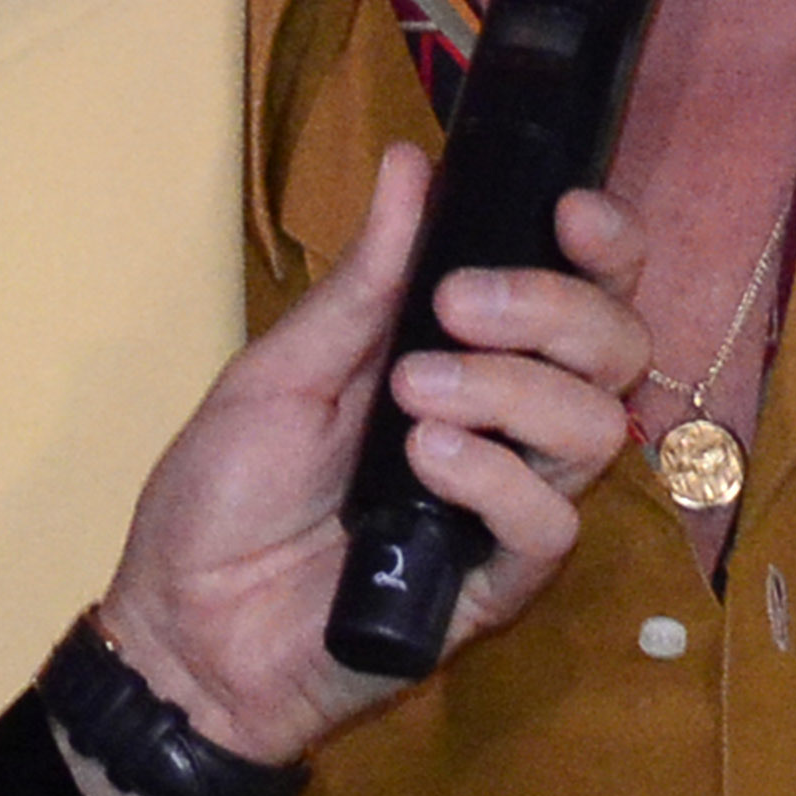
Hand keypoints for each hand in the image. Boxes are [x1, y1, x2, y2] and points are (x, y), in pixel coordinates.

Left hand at [73, 150, 648, 795]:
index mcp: (465, 357)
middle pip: (615, 350)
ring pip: (593, 429)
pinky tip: (428, 460)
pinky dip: (496, 479)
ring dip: (512, 389)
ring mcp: (506, 505)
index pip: (583, 290)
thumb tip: (414, 165)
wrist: (180, 630)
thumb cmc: (223, 499)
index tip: (565, 210)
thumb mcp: (282, 370)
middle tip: (457, 304)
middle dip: (555, 307)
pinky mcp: (496, 585)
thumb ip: (362, 283)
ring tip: (414, 396)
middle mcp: (507, 424)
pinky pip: (549, 523)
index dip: (602, 245)